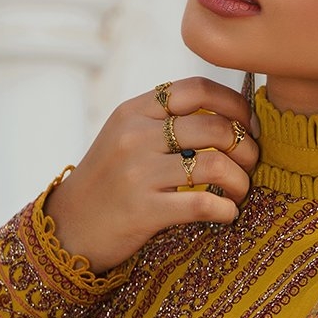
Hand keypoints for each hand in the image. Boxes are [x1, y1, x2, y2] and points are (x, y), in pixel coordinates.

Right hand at [44, 77, 258, 274]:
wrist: (68, 227)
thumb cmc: (107, 183)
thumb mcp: (123, 137)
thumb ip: (162, 121)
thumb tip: (225, 117)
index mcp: (134, 112)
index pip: (197, 89)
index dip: (234, 104)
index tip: (248, 125)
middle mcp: (135, 136)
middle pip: (214, 127)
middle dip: (245, 147)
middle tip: (250, 164)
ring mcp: (138, 173)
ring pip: (215, 165)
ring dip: (240, 181)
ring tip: (238, 192)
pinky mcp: (143, 210)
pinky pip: (203, 204)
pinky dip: (226, 210)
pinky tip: (227, 214)